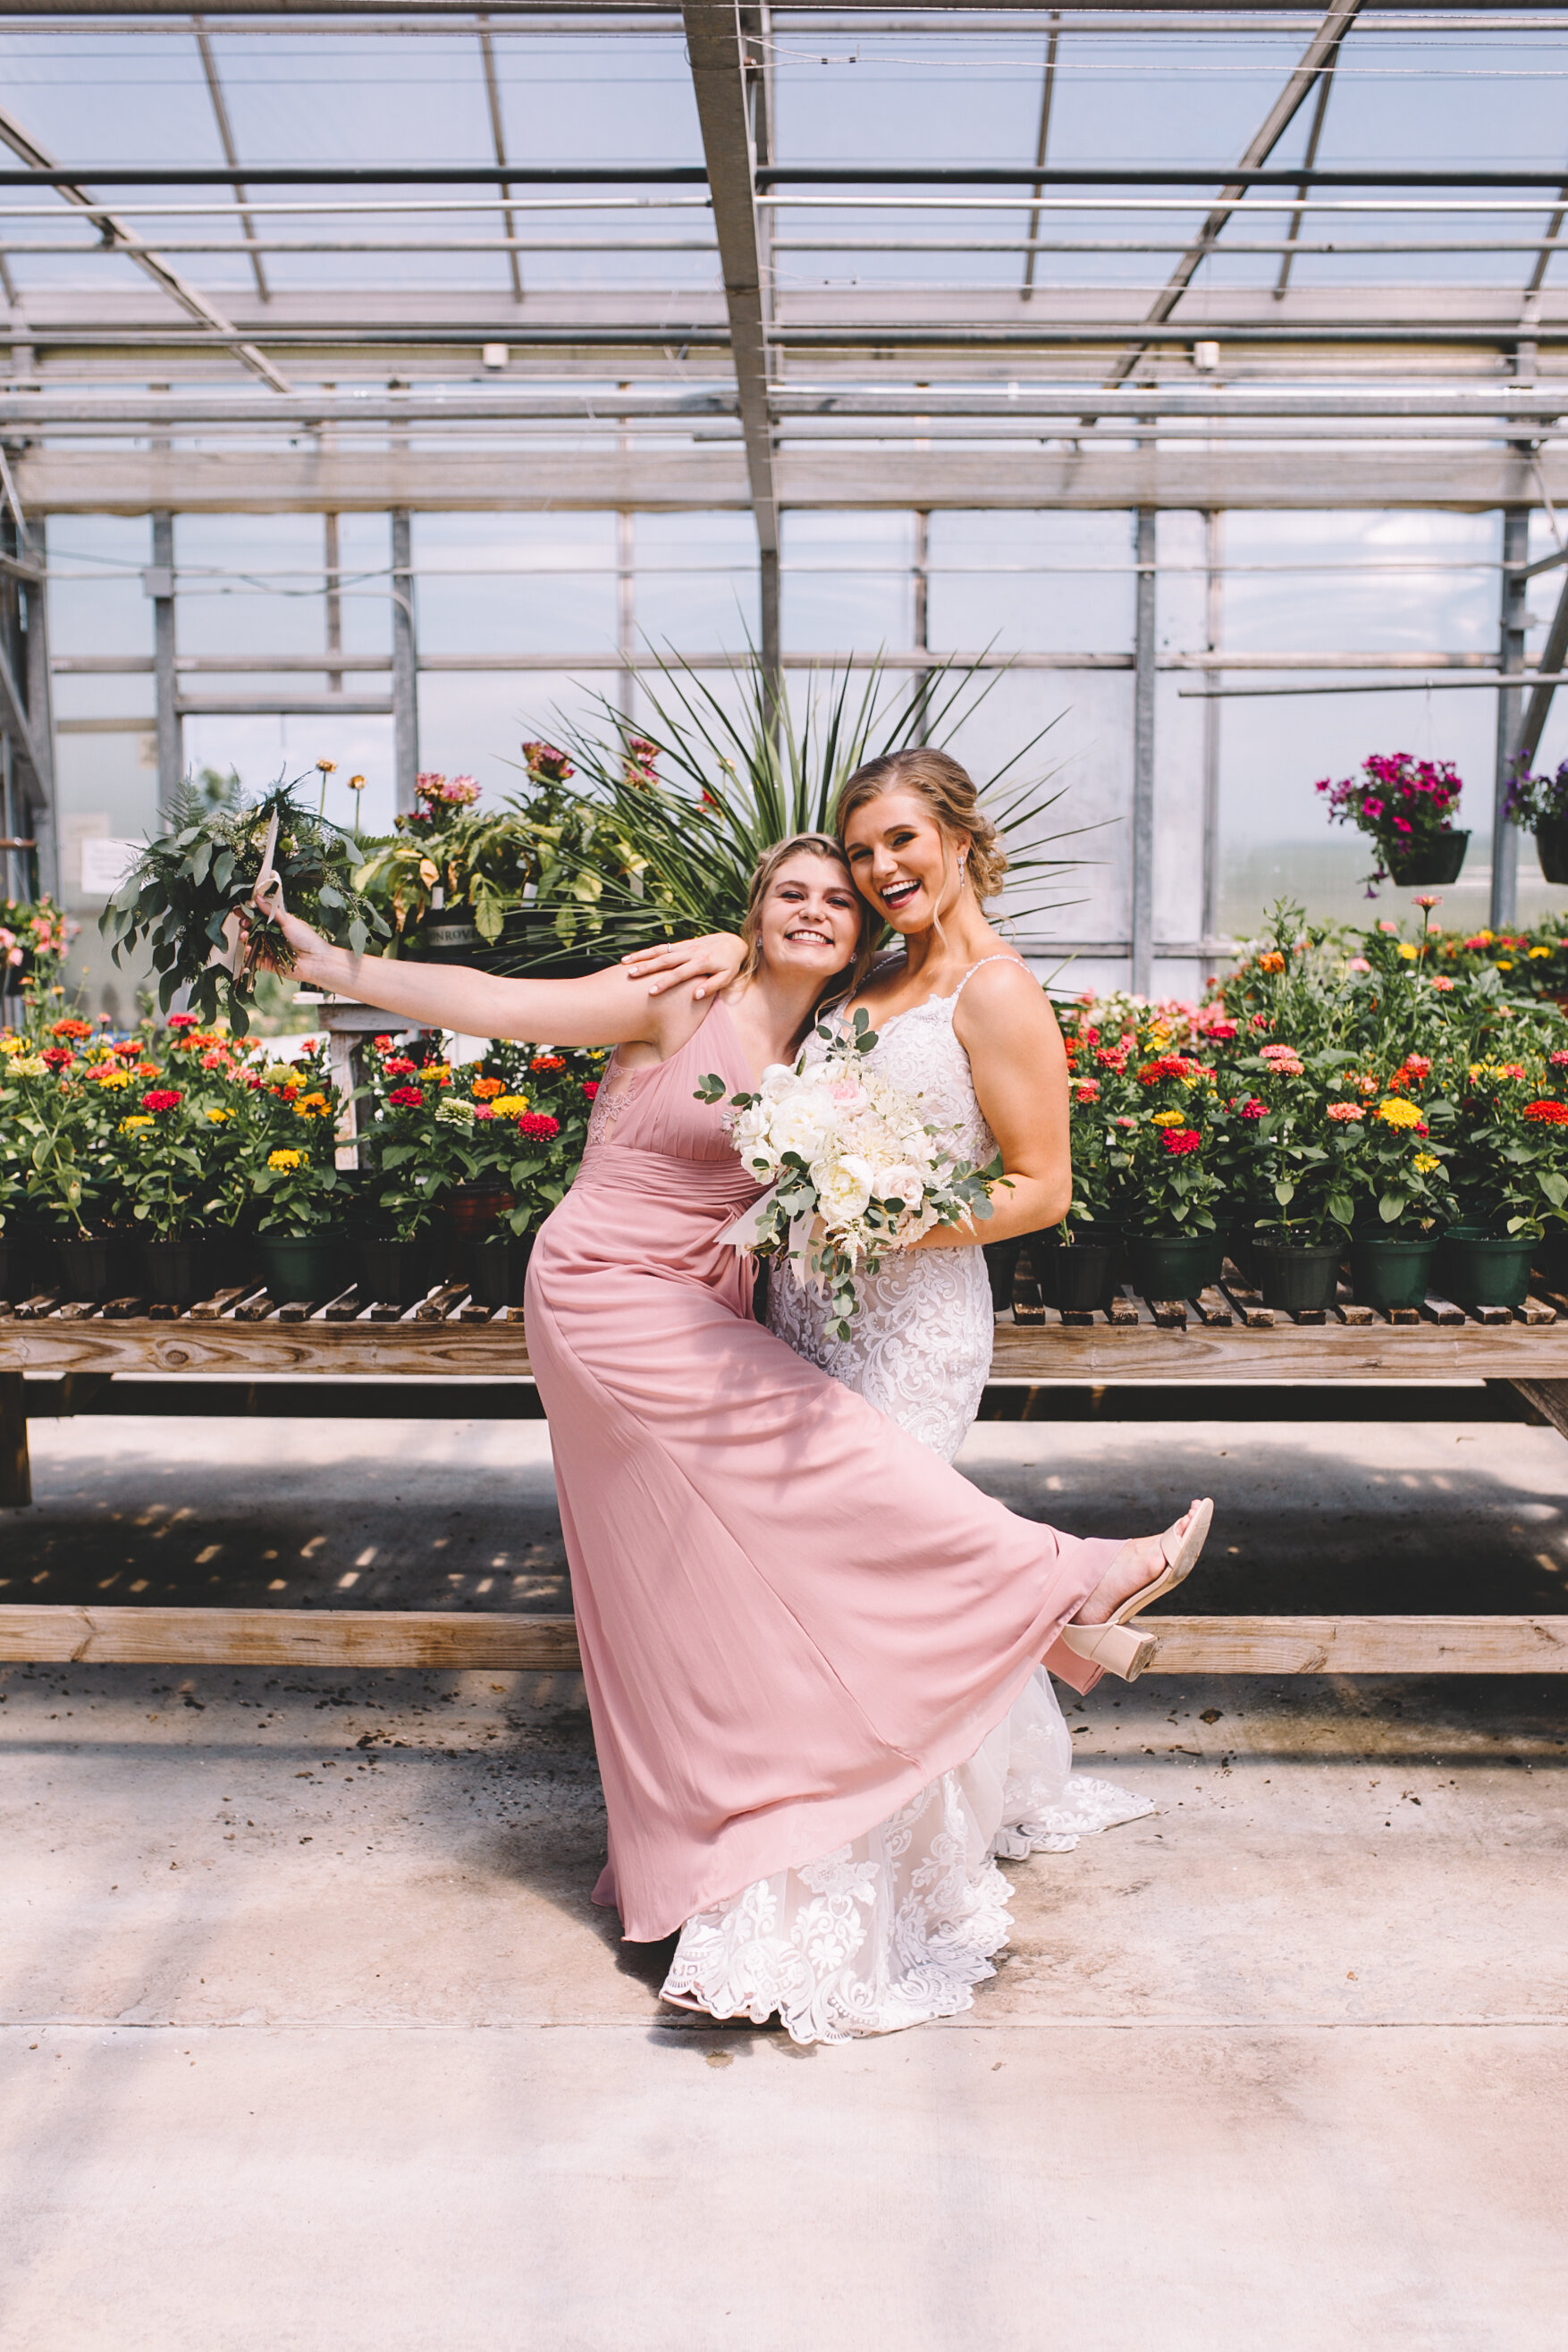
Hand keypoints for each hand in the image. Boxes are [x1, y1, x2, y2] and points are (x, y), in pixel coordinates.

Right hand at [246, 874, 331, 984]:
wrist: (316, 961)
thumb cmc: (307, 939)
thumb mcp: (288, 920)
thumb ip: (271, 910)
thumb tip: (258, 897)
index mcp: (277, 923)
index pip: (258, 915)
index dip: (248, 912)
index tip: (239, 908)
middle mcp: (271, 935)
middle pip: (252, 927)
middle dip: (244, 923)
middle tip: (243, 921)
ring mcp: (268, 948)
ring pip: (250, 941)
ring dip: (244, 936)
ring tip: (244, 934)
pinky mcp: (266, 961)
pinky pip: (253, 956)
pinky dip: (248, 951)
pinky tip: (249, 947)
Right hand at [621, 930, 745, 1000]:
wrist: (732, 943)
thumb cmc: (730, 965)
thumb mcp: (727, 977)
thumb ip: (712, 986)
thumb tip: (696, 995)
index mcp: (702, 962)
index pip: (680, 974)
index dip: (665, 982)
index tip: (651, 992)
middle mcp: (691, 952)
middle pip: (665, 960)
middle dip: (647, 967)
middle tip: (630, 975)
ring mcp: (685, 947)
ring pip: (660, 951)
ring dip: (642, 956)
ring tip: (624, 963)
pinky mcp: (682, 944)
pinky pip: (662, 947)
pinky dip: (647, 951)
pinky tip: (633, 957)